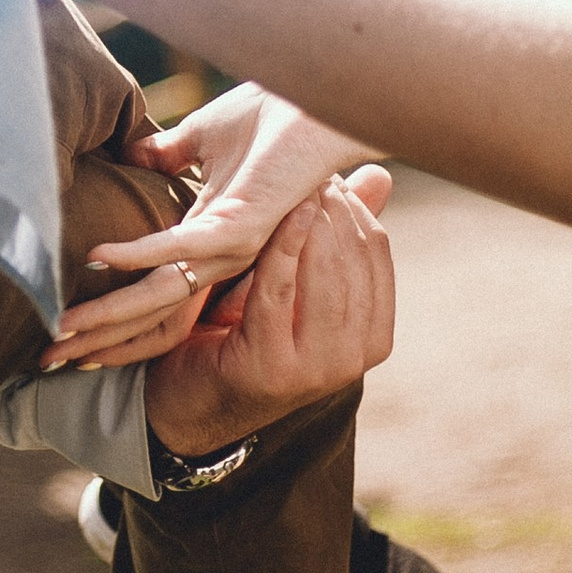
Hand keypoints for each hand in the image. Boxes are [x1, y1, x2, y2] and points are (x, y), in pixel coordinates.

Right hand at [42, 86, 371, 369]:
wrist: (316, 103)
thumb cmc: (271, 118)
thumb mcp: (205, 137)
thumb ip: (170, 153)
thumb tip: (133, 153)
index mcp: (208, 239)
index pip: (152, 292)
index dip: (111, 317)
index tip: (67, 339)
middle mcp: (218, 254)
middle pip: (149, 309)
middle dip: (99, 334)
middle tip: (48, 360)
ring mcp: (229, 246)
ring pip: (158, 292)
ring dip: (109, 311)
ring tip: (65, 328)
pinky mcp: (240, 225)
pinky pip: (180, 246)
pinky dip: (137, 252)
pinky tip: (100, 260)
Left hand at [142, 168, 395, 454]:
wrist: (191, 402)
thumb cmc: (245, 331)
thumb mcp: (298, 284)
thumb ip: (338, 238)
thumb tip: (379, 174)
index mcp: (374, 338)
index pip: (376, 254)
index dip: (354, 206)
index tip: (329, 170)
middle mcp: (354, 360)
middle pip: (352, 262)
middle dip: (332, 209)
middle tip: (311, 171)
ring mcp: (317, 369)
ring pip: (322, 275)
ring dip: (308, 224)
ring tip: (294, 186)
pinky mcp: (273, 368)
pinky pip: (279, 292)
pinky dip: (278, 249)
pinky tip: (274, 217)